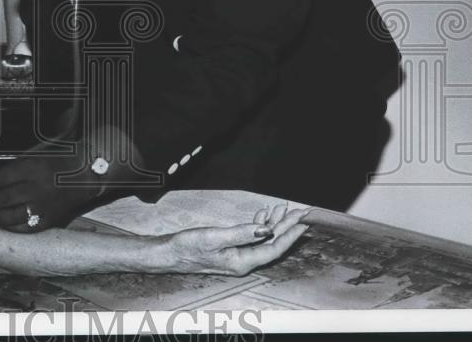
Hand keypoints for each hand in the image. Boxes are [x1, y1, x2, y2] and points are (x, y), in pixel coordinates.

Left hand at [0, 144, 99, 231]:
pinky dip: (5, 227)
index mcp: (31, 168)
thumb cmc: (56, 160)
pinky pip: (22, 227)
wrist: (85, 173)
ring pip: (8, 216)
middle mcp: (35, 188)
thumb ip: (10, 169)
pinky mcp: (48, 220)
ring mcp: (42, 206)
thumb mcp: (33, 156)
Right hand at [163, 204, 310, 275]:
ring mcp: (237, 256)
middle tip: (300, 212)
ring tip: (282, 208)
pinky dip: (259, 225)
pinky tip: (262, 215)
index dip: (289, 235)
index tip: (302, 222)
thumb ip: (242, 233)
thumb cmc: (188, 247)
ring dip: (274, 224)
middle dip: (286, 227)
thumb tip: (267, 230)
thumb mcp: (214, 238)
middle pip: (272, 243)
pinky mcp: (230, 250)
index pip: (273, 248)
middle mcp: (243, 261)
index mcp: (242, 261)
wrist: (169, 253)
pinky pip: (251, 237)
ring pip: (262, 239)